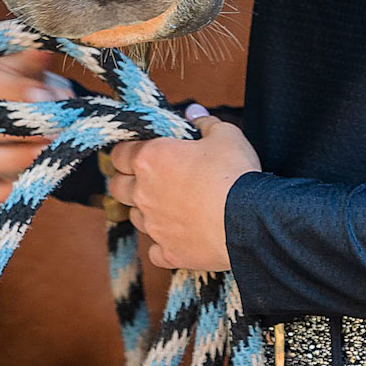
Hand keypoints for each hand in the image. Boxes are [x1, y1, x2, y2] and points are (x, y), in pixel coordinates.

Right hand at [0, 50, 75, 207]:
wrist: (12, 108)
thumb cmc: (19, 80)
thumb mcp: (26, 63)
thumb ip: (34, 58)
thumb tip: (42, 61)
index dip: (18, 91)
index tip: (48, 98)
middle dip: (19, 131)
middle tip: (53, 133)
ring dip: (15, 160)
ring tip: (45, 154)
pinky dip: (3, 190)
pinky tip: (28, 179)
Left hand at [107, 109, 260, 272]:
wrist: (249, 221)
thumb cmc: (234, 172)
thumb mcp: (225, 135)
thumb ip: (204, 122)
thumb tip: (193, 113)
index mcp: (150, 159)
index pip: (119, 153)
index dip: (127, 151)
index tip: (140, 151)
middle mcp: (144, 193)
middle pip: (117, 187)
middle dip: (127, 181)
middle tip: (148, 178)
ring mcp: (154, 226)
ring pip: (135, 217)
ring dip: (146, 211)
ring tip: (170, 205)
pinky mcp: (168, 252)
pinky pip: (155, 250)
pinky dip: (163, 243)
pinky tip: (179, 235)